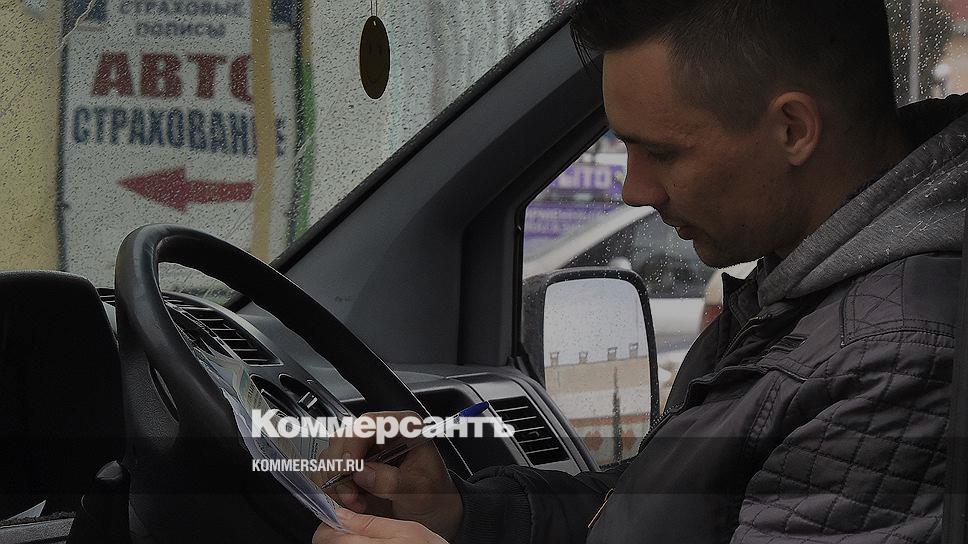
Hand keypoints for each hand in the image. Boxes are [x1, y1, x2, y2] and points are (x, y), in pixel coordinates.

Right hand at [311, 411, 462, 540]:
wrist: (433, 511)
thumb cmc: (434, 494)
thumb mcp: (420, 489)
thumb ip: (394, 481)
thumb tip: (363, 473)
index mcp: (404, 427)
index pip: (370, 422)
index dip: (355, 442)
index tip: (350, 466)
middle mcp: (381, 434)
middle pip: (344, 437)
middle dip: (342, 468)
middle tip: (352, 493)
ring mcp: (364, 450)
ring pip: (331, 454)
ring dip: (336, 482)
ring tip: (356, 501)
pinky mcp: (352, 467)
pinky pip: (328, 472)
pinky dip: (333, 489)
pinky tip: (353, 501)